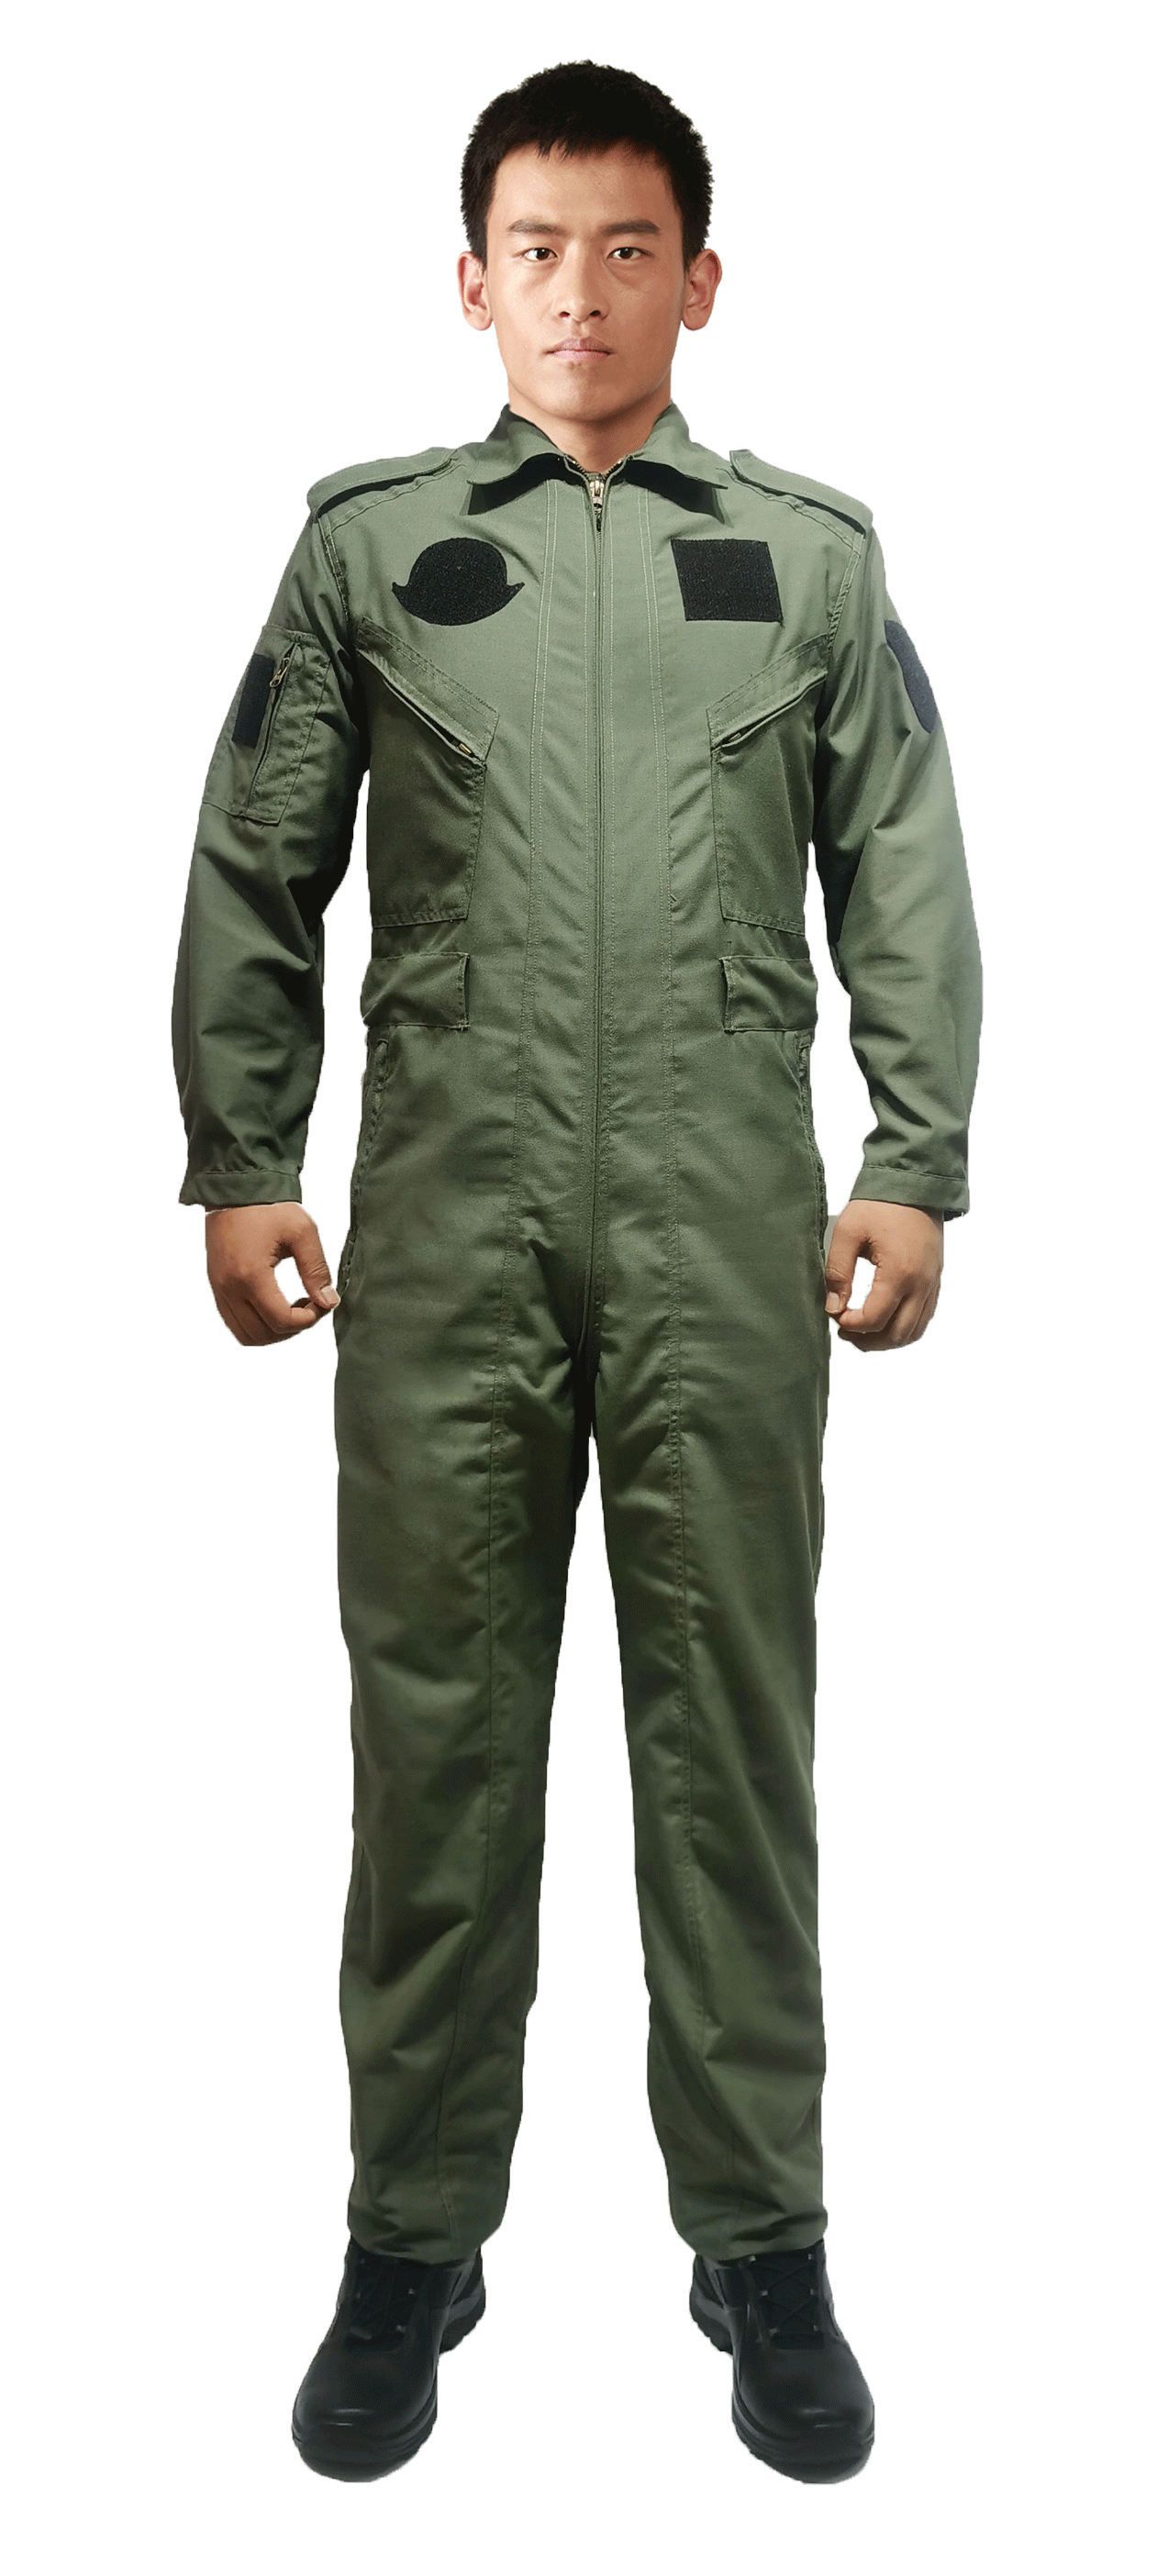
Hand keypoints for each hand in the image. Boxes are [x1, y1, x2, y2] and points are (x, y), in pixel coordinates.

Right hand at [204, 1203, 339, 1346]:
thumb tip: (328, 1301)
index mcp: (251, 1275)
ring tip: (292, 1308)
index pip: (281, 1321)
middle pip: (264, 1334)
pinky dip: (256, 1324)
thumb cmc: (268, 1206)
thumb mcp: (302, 1232)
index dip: (308, 1319)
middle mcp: (230, 1288)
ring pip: (246, 1335)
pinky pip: (233, 1322)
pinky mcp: (216, 1286)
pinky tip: (273, 1305)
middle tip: (310, 1307)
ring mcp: (220, 1289)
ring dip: (274, 1331)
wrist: (236, 1189)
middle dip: (293, 1328)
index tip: (321, 1303)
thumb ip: (316, 1270)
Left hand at [824, 1200, 943, 1351]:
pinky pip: (925, 1315)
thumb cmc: (880, 1204)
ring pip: (914, 1331)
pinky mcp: (935, 1279)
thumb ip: (838, 1272)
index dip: (850, 1325)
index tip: (835, 1315)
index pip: (874, 1319)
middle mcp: (921, 1284)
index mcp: (899, 1273)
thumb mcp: (848, 1232)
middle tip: (845, 1331)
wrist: (914, 1183)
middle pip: (897, 1335)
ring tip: (863, 1331)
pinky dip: (905, 1326)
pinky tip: (885, 1318)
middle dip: (868, 1340)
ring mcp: (932, 1283)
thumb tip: (833, 1307)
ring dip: (888, 1338)